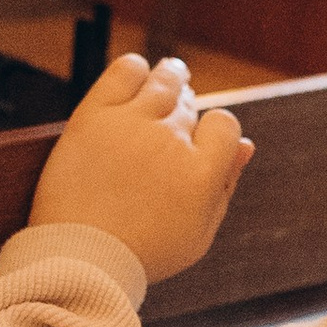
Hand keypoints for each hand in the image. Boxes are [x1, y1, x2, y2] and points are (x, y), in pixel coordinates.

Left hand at [31, 50, 255, 285]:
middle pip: (189, 106)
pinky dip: (136, 68)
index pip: (225, 124)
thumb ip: (225, 186)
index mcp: (202, 173)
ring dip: (172, 75)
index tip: (201, 138)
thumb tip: (246, 146)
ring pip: (164, 82)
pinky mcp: (95, 116)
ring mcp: (133, 125)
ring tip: (173, 74)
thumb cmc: (141, 253)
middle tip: (177, 114)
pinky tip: (139, 72)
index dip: (215, 130)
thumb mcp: (198, 233)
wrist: (79, 258)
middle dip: (186, 109)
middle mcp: (172, 142)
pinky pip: (125, 72)